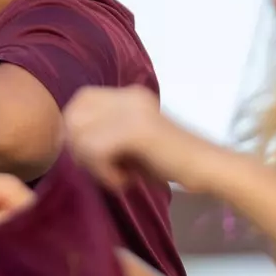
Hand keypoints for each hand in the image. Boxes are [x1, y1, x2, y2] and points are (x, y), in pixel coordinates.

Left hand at [63, 86, 215, 191]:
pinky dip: (104, 173)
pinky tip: (126, 181)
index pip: (80, 100)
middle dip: (79, 149)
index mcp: (129, 94)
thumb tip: (67, 143)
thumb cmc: (171, 163)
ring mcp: (134, 110)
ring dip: (92, 164)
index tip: (97, 158)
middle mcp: (129, 95)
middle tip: (106, 170)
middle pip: (74, 116)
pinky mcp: (138, 130)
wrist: (209, 169)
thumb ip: (103, 134)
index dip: (77, 130)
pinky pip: (94, 150)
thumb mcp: (131, 142)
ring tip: (119, 176)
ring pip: (80, 135)